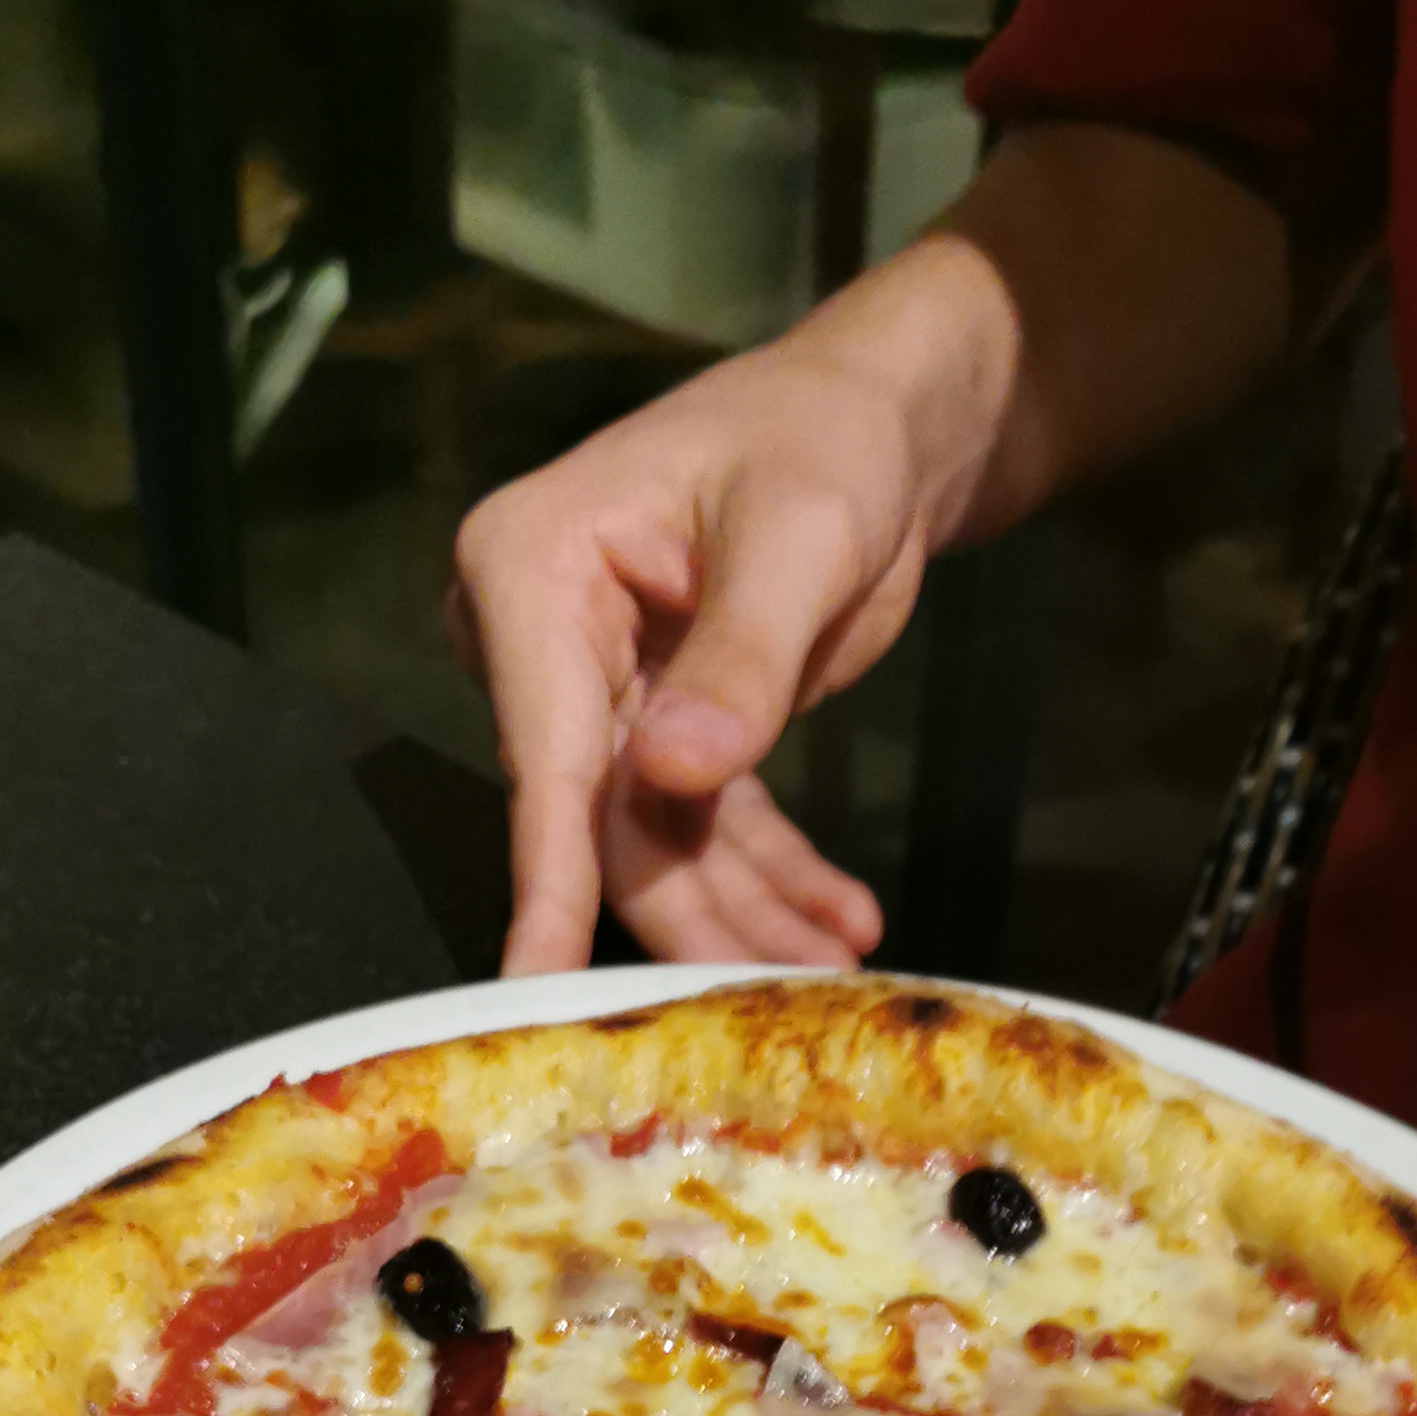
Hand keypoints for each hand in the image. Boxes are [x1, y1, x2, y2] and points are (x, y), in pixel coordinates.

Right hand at [449, 346, 928, 974]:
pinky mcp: (661, 725)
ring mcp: (595, 688)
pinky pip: (705, 824)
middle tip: (766, 996)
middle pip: (599, 818)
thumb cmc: (829, 437)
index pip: (544, 750)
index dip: (551, 876)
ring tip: (832, 967)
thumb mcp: (800, 537)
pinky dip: (770, 875)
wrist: (883, 419)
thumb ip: (739, 660)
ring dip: (744, 911)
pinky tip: (837, 919)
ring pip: (657, 840)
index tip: (537, 982)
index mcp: (532, 568)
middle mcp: (539, 637)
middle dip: (688, 914)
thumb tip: (668, 774)